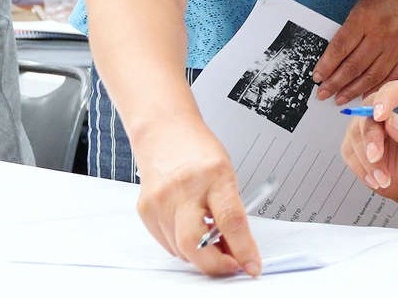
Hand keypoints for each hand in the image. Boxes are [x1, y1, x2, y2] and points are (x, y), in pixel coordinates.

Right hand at [134, 124, 262, 276]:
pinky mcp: (146, 210)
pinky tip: (190, 228)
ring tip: (211, 239)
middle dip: (216, 265)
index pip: (230, 220)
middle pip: (196, 245)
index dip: (244, 249)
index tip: (252, 266)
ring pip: (181, 250)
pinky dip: (183, 245)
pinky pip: (167, 244)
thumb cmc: (198, 151)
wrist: (164, 132)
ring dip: (200, 255)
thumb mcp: (226, 174)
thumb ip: (231, 212)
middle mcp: (183, 188)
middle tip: (231, 263)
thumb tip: (237, 251)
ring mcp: (160, 201)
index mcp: (214, 175)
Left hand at [313, 0, 397, 103]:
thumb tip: (335, 57)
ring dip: (353, 90)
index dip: (326, 66)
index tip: (317, 77)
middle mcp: (382, 33)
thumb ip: (352, 28)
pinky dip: (378, 88)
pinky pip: (393, 77)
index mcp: (365, 16)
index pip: (340, 48)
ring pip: (372, 76)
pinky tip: (366, 94)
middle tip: (323, 93)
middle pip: (354, 66)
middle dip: (335, 83)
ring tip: (340, 98)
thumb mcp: (364, 2)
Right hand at [339, 80, 397, 204]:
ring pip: (356, 132)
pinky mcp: (356, 142)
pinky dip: (362, 168)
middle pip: (368, 109)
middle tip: (376, 157)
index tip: (381, 116)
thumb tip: (392, 120)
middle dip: (370, 136)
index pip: (394, 90)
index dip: (385, 100)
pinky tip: (377, 179)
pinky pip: (350, 151)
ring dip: (368, 159)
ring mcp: (368, 124)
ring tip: (384, 178)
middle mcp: (387, 109)